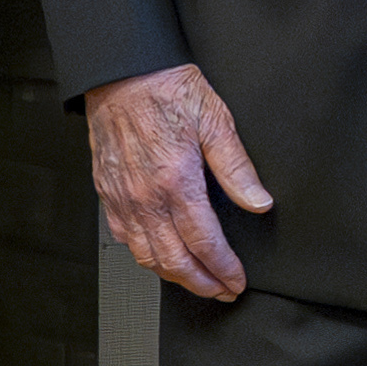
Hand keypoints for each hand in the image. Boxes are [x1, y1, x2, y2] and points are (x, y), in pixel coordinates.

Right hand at [84, 64, 271, 300]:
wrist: (120, 74)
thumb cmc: (166, 89)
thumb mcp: (215, 120)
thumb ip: (237, 168)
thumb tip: (259, 202)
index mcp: (176, 181)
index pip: (204, 242)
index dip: (223, 268)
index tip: (236, 280)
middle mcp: (146, 197)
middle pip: (175, 260)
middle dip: (202, 283)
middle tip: (222, 291)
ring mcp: (123, 198)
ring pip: (147, 256)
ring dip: (174, 276)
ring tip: (196, 281)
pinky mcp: (107, 194)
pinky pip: (125, 239)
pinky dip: (145, 256)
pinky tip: (160, 256)